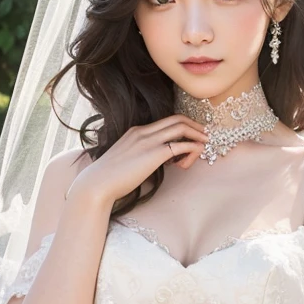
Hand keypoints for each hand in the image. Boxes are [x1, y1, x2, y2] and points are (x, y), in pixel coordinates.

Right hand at [66, 113, 209, 205]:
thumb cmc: (109, 178)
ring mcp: (149, 141)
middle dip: (195, 126)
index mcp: (136, 131)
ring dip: (197, 135)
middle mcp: (143, 131)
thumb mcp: (126, 160)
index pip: (165, 121)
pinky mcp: (154, 154)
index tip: (192, 134)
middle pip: (177, 119)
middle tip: (205, 135)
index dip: (182, 126)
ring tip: (205, 144)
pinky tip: (194, 157)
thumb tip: (153, 162)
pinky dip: (193, 149)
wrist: (98, 184)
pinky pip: (182, 145)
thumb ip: (140, 156)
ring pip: (181, 127)